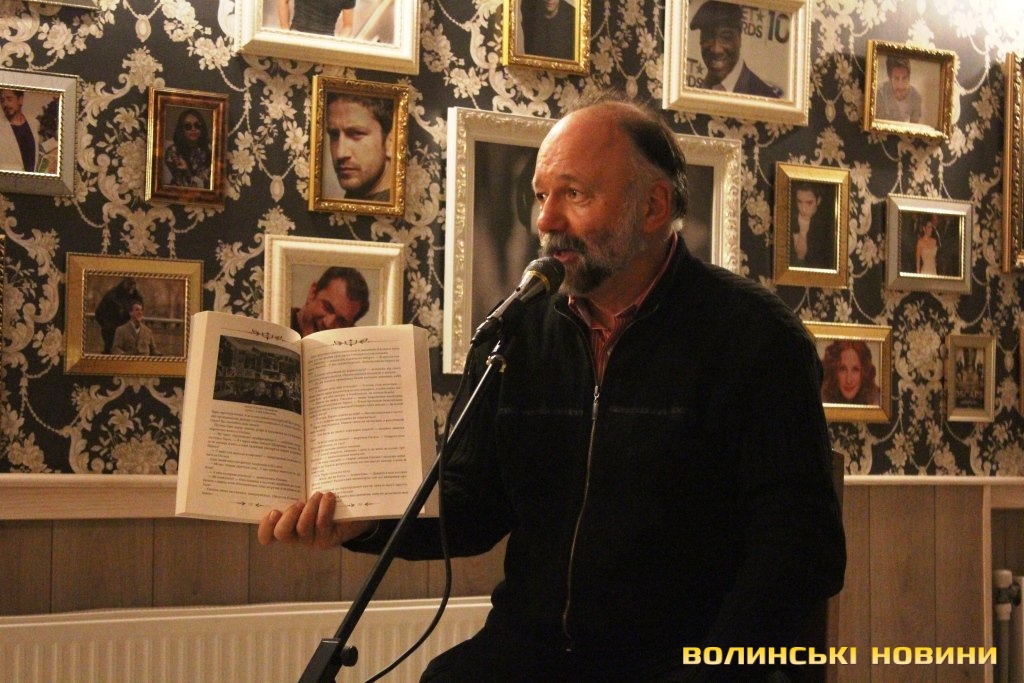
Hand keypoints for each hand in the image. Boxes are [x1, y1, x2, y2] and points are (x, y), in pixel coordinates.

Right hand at [257, 492, 375, 549]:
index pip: (267, 535)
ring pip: (303, 529)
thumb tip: (290, 457)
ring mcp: (312, 539)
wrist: (354, 510)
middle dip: (287, 518)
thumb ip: (295, 484)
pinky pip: (322, 525)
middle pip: (281, 534)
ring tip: (317, 494)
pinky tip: (329, 497)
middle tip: (298, 503)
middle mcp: (295, 535)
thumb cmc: (324, 497)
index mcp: (285, 524)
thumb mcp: (307, 490)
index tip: (273, 511)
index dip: (265, 527)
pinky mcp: (327, 539)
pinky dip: (324, 509)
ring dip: (309, 510)